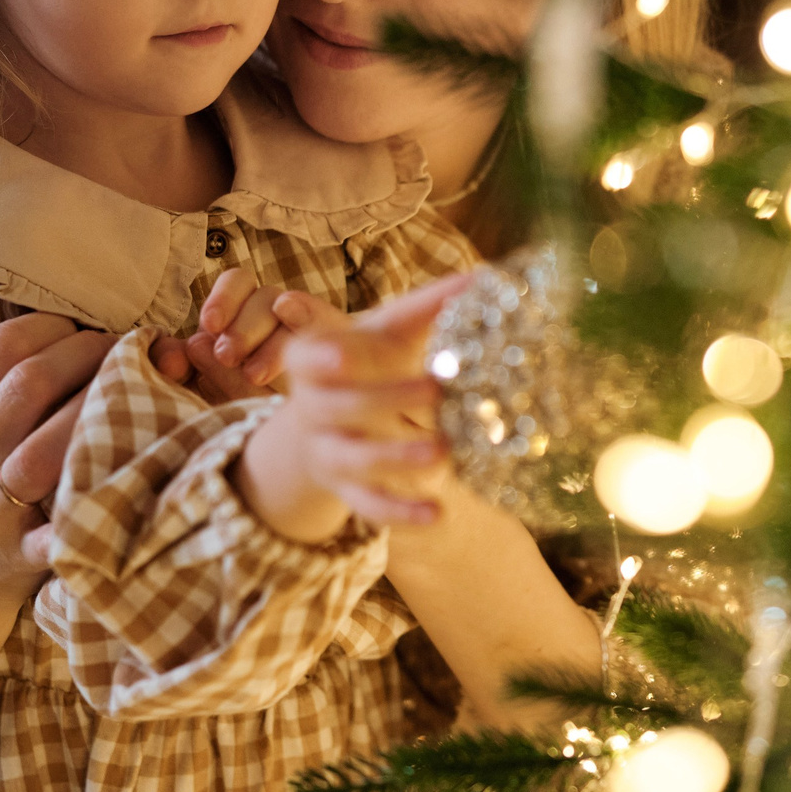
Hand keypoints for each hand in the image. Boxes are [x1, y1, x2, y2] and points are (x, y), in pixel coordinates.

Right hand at [0, 269, 111, 608]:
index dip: (51, 325)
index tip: (81, 325)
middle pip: (31, 385)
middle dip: (88, 352)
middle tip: (124, 345)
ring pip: (53, 445)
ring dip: (105, 405)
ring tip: (138, 384)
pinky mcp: (27, 556)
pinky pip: (69, 522)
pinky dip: (101, 495)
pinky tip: (138, 460)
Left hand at [149, 274, 347, 401]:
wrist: (291, 445)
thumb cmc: (240, 409)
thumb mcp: (202, 389)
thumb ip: (180, 367)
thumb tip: (168, 359)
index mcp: (246, 315)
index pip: (240, 283)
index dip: (225, 298)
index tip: (211, 325)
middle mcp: (280, 318)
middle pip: (266, 297)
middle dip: (243, 324)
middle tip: (228, 355)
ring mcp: (311, 333)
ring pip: (294, 314)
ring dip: (270, 339)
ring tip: (254, 375)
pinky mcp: (338, 345)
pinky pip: (328, 322)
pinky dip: (310, 317)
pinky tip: (295, 337)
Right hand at [235, 272, 474, 543]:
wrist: (332, 425)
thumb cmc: (369, 361)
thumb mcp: (388, 332)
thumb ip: (428, 307)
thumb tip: (485, 278)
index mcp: (314, 360)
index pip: (306, 357)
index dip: (323, 358)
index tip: (345, 352)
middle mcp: (313, 409)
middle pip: (338, 407)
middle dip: (384, 399)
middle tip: (437, 388)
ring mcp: (328, 453)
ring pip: (355, 459)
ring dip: (397, 457)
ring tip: (443, 453)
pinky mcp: (348, 492)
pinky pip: (371, 506)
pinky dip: (402, 512)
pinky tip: (438, 514)